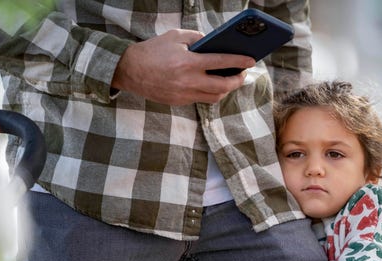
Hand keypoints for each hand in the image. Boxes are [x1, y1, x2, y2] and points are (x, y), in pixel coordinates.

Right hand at [111, 29, 255, 104]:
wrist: (129, 70)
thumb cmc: (153, 50)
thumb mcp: (176, 36)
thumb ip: (198, 39)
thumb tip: (216, 45)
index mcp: (188, 63)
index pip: (221, 62)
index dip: (239, 62)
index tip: (252, 60)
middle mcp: (188, 81)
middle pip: (223, 86)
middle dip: (237, 80)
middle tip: (243, 73)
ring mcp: (184, 95)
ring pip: (214, 97)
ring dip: (226, 89)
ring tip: (231, 80)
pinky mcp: (179, 102)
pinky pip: (201, 99)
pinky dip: (211, 92)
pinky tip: (214, 84)